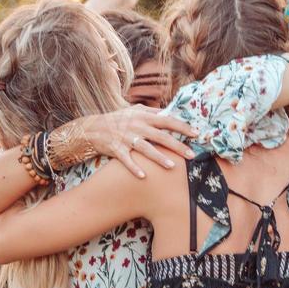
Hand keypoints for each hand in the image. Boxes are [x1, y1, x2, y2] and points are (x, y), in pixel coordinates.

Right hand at [72, 105, 198, 178]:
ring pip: (146, 149)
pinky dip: (134, 168)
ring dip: (159, 158)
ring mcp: (126, 138)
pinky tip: (144, 176)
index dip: (182, 127)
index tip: (196, 134)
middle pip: (161, 136)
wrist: (92, 128)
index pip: (167, 120)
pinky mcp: (116, 149)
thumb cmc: (118, 120)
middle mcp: (137, 126)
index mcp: (143, 116)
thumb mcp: (134, 111)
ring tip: (172, 166)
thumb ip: (152, 112)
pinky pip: (126, 160)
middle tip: (192, 155)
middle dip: (177, 146)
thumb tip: (170, 112)